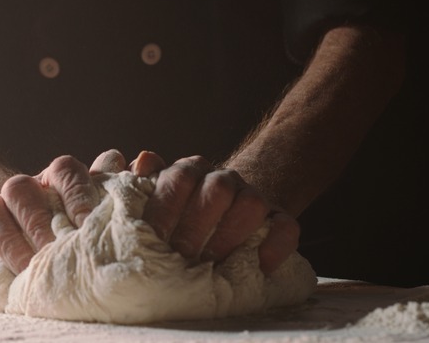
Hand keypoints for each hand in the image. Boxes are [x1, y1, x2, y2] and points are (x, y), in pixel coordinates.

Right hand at [0, 150, 124, 283]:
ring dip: (6, 239)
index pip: (62, 169)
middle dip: (37, 220)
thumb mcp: (96, 204)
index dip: (74, 191)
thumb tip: (148, 159)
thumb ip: (118, 185)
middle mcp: (22, 189)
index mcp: (54, 178)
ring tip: (26, 267)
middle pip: (19, 188)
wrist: (23, 229)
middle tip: (55, 249)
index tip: (88, 221)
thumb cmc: (72, 222)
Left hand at [138, 154, 299, 274]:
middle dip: (197, 225)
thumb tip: (142, 161)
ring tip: (214, 264)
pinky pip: (286, 227)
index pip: (180, 177)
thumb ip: (143, 180)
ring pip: (251, 204)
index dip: (166, 206)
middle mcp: (223, 181)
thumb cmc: (178, 214)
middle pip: (217, 189)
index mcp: (191, 172)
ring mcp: (254, 199)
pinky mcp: (279, 221)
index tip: (152, 235)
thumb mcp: (155, 198)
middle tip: (180, 255)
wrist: (225, 213)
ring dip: (231, 235)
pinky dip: (275, 246)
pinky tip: (261, 266)